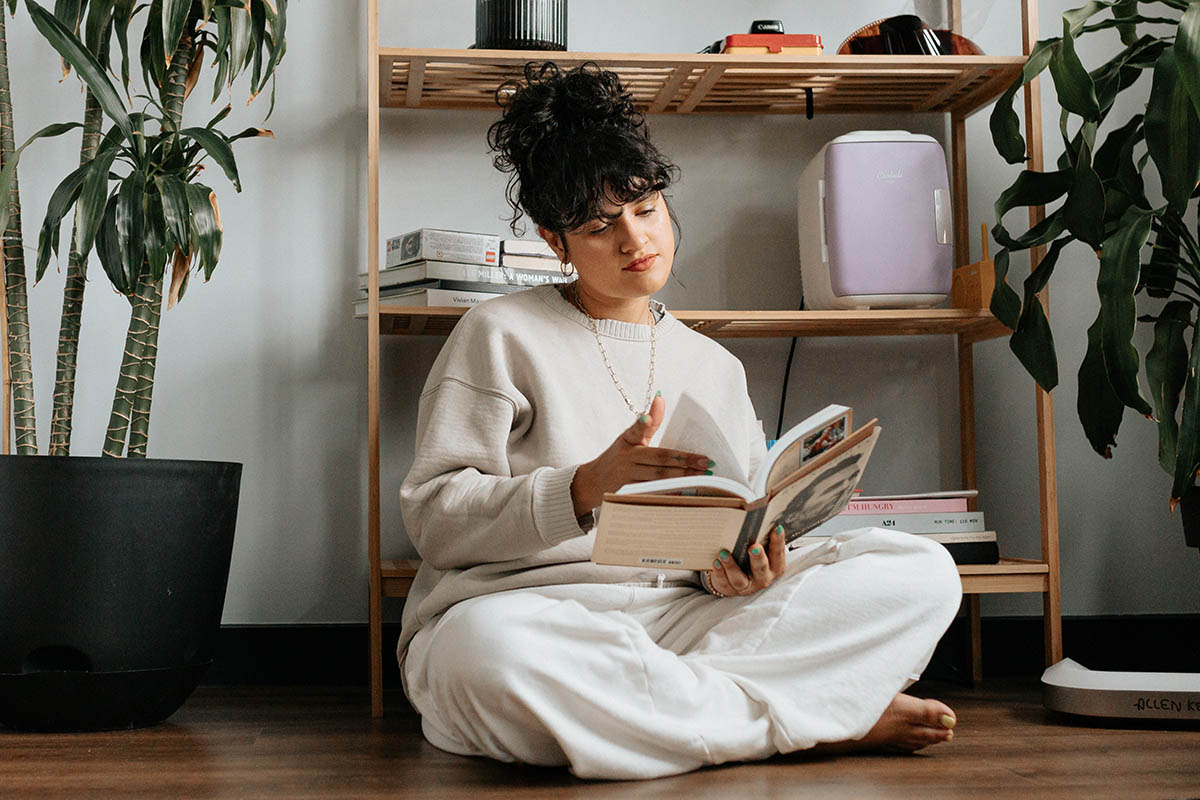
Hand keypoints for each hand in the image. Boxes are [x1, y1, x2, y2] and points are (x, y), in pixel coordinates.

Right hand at [571, 394, 712, 514]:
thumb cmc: (618, 457)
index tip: (646, 418)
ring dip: (681, 479)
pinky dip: (670, 494)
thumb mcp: (629, 438)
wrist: (592, 483)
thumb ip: (648, 423)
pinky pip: (653, 494)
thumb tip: (660, 397)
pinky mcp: (628, 496)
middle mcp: (626, 461)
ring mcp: (626, 479)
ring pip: (657, 480)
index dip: (642, 423)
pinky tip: (687, 493)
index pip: (638, 431)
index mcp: (627, 443)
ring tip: (702, 477)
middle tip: (705, 463)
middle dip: (684, 461)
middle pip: (658, 460)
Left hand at [706, 524, 786, 596]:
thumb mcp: (761, 551)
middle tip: (753, 546)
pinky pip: (724, 582)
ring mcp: (746, 586)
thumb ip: (762, 538)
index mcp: (775, 567)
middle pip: (761, 569)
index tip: (776, 528)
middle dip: (758, 557)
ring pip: (739, 578)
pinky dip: (719, 572)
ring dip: (731, 565)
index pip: (778, 554)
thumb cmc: (751, 559)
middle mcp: (762, 578)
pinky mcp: (729, 589)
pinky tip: (715, 562)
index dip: (778, 542)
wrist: (737, 580)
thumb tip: (759, 514)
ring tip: (724, 553)